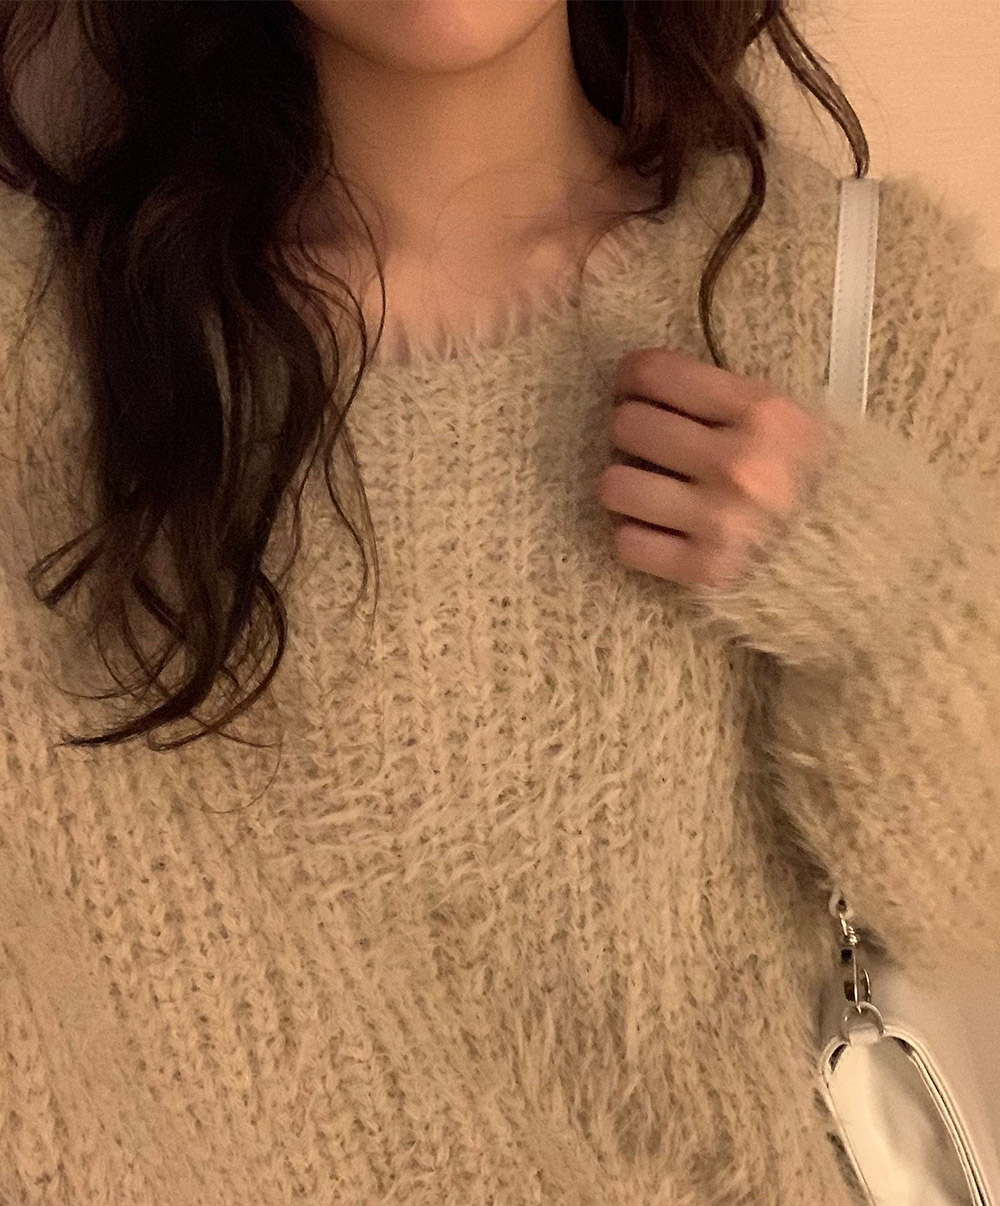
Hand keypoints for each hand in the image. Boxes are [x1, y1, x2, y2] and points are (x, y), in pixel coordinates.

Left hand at [595, 347, 833, 588]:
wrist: (875, 568)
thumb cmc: (837, 488)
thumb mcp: (806, 425)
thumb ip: (740, 403)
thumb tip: (664, 388)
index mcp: (764, 413)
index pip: (657, 374)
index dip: (633, 377)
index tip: (633, 387)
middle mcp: (737, 463)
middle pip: (628, 426)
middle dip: (631, 431)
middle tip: (646, 443)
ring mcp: (718, 521)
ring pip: (614, 486)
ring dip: (626, 486)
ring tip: (648, 490)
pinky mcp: (704, 572)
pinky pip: (628, 544)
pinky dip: (636, 538)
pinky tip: (658, 532)